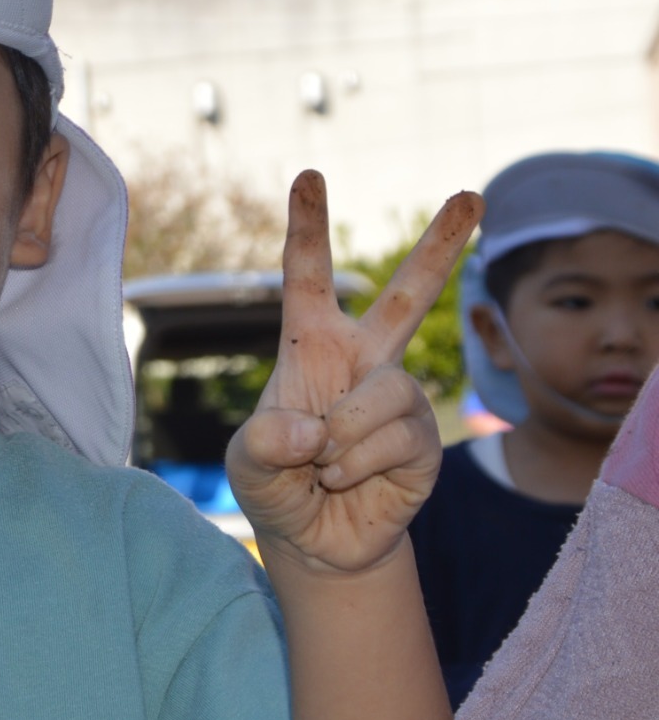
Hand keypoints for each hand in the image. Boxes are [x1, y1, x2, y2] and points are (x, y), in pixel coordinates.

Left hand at [227, 172, 482, 574]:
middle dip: (442, 244)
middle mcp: (362, 361)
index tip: (309, 176)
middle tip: (471, 194)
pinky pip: (393, 438)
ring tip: (323, 465)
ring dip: (342, 437)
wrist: (315, 542)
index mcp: (310, 346)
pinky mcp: (423, 439)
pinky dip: (357, 465)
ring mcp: (397, 397)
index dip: (307, 227)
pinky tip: (345, 480)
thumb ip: (264, 443)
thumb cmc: (277, 486)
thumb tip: (315, 429)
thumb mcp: (247, 463)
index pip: (306, 278)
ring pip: (383, 394)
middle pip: (409, 294)